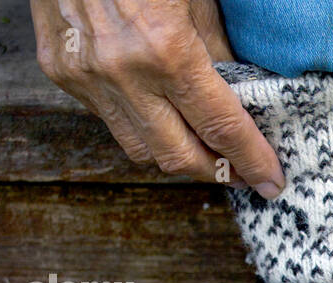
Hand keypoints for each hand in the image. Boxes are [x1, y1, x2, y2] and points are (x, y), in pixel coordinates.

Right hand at [30, 0, 283, 196]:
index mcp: (167, 49)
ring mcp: (85, 75)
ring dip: (175, 155)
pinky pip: (108, 119)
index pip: (222, 128)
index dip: (252, 161)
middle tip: (242, 172)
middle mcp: (123, 72)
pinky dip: (139, 124)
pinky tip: (158, 111)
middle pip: (178, 158)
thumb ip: (219, 53)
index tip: (273, 182)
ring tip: (203, 149)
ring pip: (139, 149)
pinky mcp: (59, 70)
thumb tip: (243, 100)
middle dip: (217, 172)